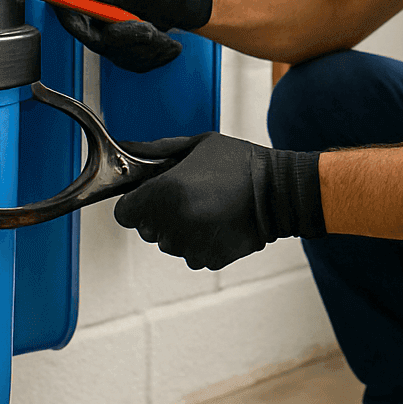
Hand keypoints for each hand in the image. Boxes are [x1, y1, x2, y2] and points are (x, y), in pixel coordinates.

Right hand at [54, 0, 212, 73]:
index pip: (69, 15)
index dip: (74, 20)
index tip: (104, 28)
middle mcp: (96, 22)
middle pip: (99, 43)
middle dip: (129, 37)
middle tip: (149, 28)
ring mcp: (111, 40)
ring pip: (121, 56)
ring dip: (148, 46)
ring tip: (161, 31)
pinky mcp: (127, 54)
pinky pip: (138, 63)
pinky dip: (157, 53)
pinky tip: (167, 42)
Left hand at [113, 133, 325, 270]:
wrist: (278, 192)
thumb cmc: (240, 164)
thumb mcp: (196, 144)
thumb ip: (156, 150)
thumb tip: (126, 148)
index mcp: (166, 192)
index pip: (124, 213)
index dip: (134, 203)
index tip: (147, 197)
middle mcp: (175, 221)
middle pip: (146, 229)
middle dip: (158, 214)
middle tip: (185, 196)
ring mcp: (191, 243)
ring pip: (168, 243)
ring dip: (179, 229)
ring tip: (206, 208)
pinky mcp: (208, 258)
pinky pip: (190, 254)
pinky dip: (198, 242)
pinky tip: (216, 223)